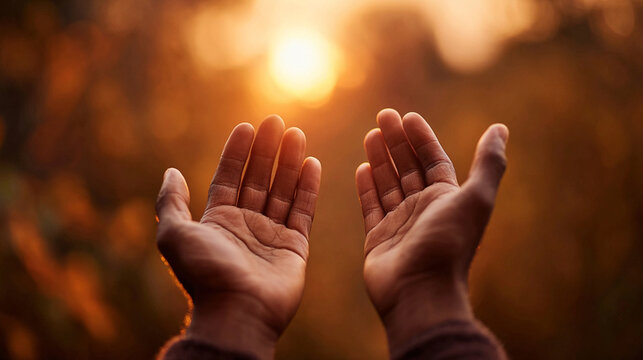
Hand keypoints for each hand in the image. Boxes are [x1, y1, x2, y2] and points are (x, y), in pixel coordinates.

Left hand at [155, 116, 320, 359]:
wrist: (236, 312)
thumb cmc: (204, 274)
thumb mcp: (174, 234)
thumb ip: (171, 202)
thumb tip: (171, 171)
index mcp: (219, 220)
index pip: (229, 177)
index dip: (237, 152)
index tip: (247, 126)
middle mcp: (245, 224)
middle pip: (258, 178)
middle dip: (267, 150)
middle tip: (276, 122)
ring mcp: (271, 234)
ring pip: (283, 190)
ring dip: (290, 162)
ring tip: (297, 134)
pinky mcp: (295, 246)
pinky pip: (303, 211)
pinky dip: (309, 187)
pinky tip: (313, 163)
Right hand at [356, 109, 507, 349]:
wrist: (421, 290)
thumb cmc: (449, 244)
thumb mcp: (475, 198)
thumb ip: (489, 163)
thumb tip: (500, 128)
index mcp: (447, 199)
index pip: (433, 160)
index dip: (422, 138)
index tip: (408, 116)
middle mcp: (424, 209)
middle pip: (408, 168)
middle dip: (397, 142)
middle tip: (383, 115)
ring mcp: (400, 224)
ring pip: (388, 184)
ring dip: (380, 159)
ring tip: (370, 135)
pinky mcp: (378, 238)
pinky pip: (371, 206)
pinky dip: (367, 187)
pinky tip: (361, 167)